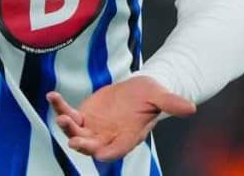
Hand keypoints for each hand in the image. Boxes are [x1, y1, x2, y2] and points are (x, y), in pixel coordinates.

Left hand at [47, 76, 194, 161]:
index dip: (107, 152)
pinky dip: (60, 107)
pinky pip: (69, 114)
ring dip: (67, 127)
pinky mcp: (84, 116)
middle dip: (83, 143)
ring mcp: (94, 129)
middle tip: (73, 140)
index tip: (98, 153)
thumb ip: (171, 103)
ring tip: (61, 116)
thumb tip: (191, 108)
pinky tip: (52, 96)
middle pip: (93, 145)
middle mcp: (108, 137)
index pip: (116, 150)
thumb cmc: (151, 95)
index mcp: (127, 137)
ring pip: (77, 132)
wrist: (137, 89)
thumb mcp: (160, 96)